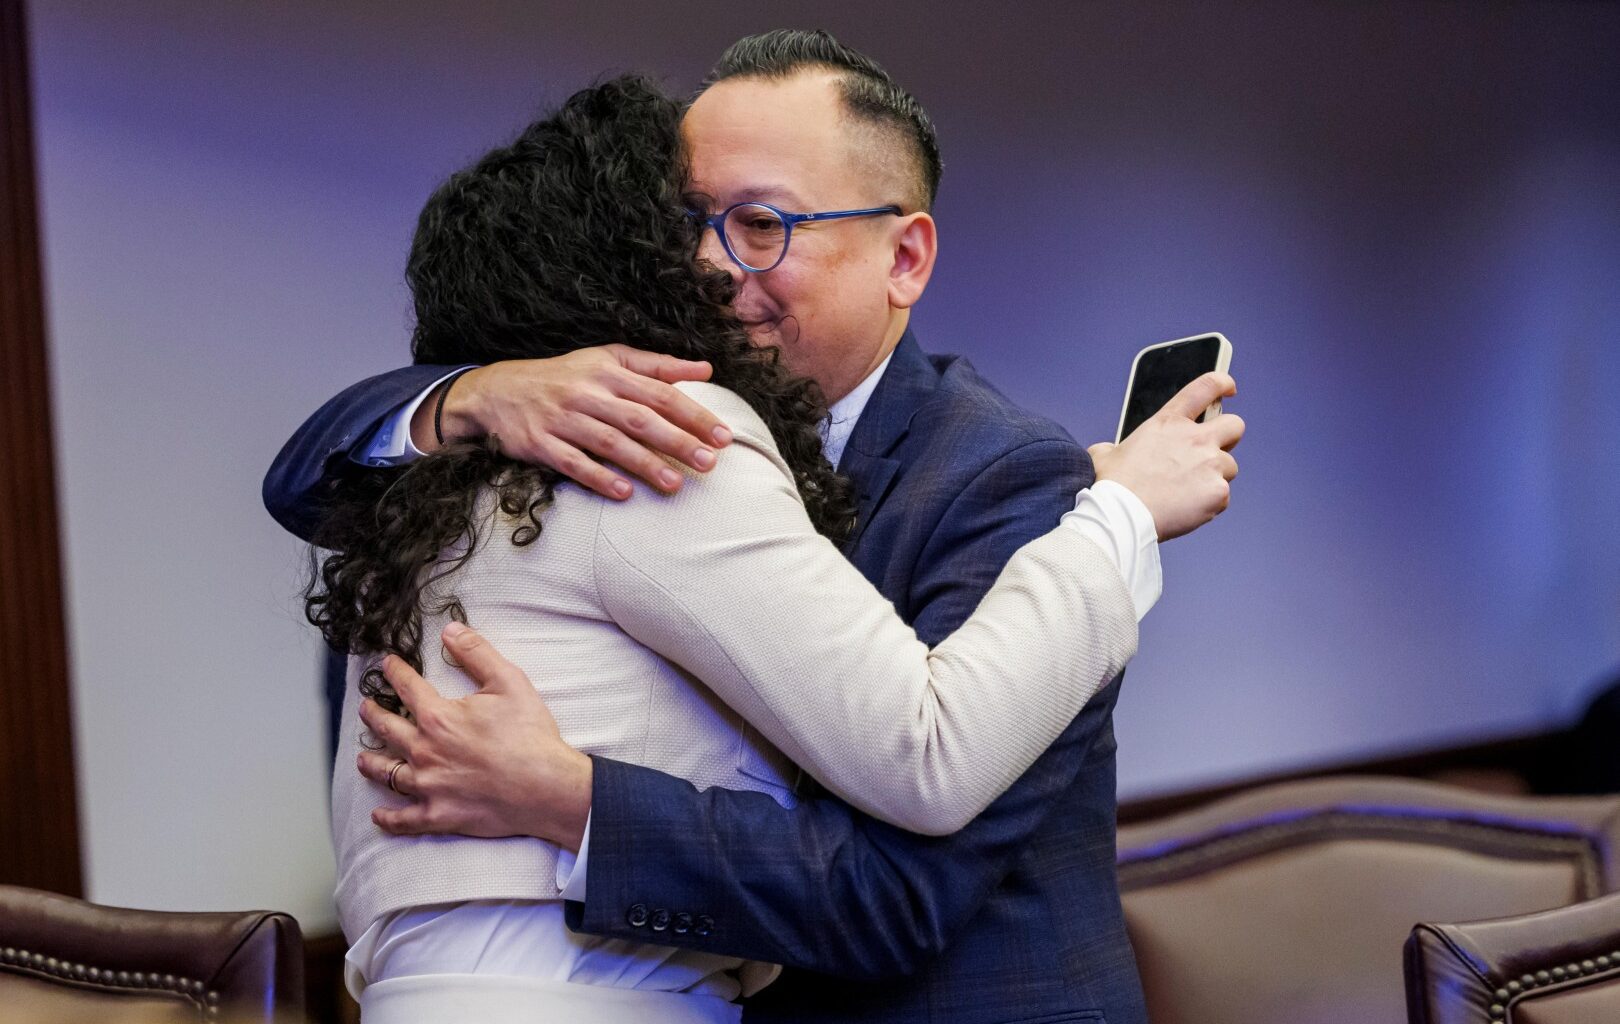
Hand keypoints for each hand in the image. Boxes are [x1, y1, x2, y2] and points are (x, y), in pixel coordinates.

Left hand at [355, 622, 592, 849]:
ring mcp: (429, 786)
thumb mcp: (509, 682)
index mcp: (439, 717)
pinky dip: (389, 818)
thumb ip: (477, 653)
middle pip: (388, 730)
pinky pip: (405, 820)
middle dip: (373, 716)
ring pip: (387, 774)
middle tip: (365, 709)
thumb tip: (450, 630)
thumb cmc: (530, 735)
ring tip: (362, 757)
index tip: (386, 665)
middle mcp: (425, 751)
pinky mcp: (439, 814)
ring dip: (371, 764)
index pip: (407, 688)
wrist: (546, 787)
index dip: (394, 673)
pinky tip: (379, 814)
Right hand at [412, 345, 734, 499]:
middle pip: (640, 418)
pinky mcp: (539, 443)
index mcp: (608, 371)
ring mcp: (562, 418)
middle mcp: (587, 392)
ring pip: (610, 442)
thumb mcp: (607, 359)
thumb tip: (705, 370)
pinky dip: (598, 477)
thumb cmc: (565, 376)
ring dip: (645, 464)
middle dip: (677, 441)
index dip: (693, 414)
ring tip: (675, 485)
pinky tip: (625, 492)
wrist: (497, 390)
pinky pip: (573, 462)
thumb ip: (656, 365)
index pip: (660, 393)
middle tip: (710, 464)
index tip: (723, 436)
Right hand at [1088, 372, 1244, 540]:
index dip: (1222, 383)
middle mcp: (1195, 439)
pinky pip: (1222, 496)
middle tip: (1211, 452)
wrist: (1121, 516)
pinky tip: (1187, 508)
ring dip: (1214, 476)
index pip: (1205, 387)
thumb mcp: (1106, 453)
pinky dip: (1209, 504)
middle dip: (1228, 437)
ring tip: (1188, 491)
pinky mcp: (1218, 492)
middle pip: (1235, 425)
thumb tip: (1110, 451)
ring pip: (1230, 467)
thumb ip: (1116, 446)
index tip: (1228, 388)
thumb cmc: (1111, 486)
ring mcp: (1210, 465)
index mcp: (1168, 422)